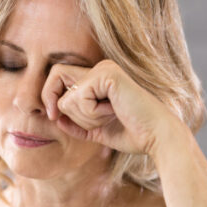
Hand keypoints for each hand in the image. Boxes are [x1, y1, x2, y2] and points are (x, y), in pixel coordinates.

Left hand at [41, 60, 181, 157]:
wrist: (156, 137)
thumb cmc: (133, 134)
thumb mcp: (97, 131)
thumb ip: (77, 124)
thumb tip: (55, 118)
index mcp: (98, 78)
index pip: (58, 78)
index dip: (50, 98)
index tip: (55, 118)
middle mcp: (100, 68)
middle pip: (55, 77)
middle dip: (64, 109)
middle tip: (89, 122)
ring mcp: (104, 69)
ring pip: (66, 96)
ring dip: (84, 117)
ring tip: (109, 117)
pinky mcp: (107, 74)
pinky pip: (78, 98)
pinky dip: (91, 114)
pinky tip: (113, 113)